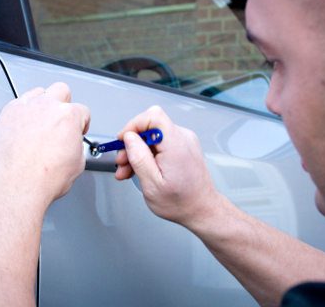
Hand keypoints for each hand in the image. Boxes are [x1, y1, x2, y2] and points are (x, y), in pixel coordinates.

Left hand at [0, 82, 89, 207]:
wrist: (19, 186)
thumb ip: (76, 144)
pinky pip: (17, 104)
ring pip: (37, 93)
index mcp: (69, 116)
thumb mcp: (77, 163)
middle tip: (60, 119)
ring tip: (40, 121)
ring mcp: (25, 107)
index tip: (76, 129)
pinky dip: (22, 112)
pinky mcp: (7, 114)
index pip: (82, 111)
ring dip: (41, 104)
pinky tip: (23, 126)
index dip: (81, 122)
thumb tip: (71, 145)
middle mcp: (47, 106)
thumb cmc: (44, 178)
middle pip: (61, 90)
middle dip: (63, 103)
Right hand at [115, 106, 220, 227]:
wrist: (201, 209)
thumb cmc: (181, 202)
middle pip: (150, 126)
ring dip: (137, 151)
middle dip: (132, 143)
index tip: (123, 140)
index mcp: (176, 145)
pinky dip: (148, 154)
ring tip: (128, 170)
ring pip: (153, 136)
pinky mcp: (183, 147)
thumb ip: (139, 158)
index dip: (134, 125)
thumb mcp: (152, 184)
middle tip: (122, 161)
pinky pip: (160, 143)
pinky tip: (140, 168)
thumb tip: (129, 137)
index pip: (153, 116)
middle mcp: (183, 138)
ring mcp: (184, 141)